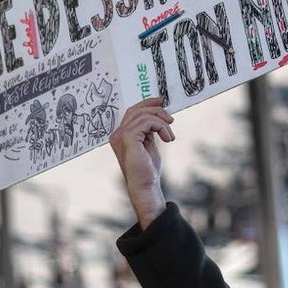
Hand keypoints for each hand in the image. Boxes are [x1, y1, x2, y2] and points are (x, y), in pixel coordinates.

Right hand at [110, 98, 174, 228]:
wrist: (145, 186)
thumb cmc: (147, 170)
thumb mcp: (148, 144)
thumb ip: (148, 130)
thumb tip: (157, 115)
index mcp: (121, 135)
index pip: (132, 112)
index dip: (147, 103)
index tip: (161, 101)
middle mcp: (117, 134)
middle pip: (136, 110)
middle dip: (156, 109)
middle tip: (170, 119)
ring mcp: (120, 136)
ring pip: (144, 115)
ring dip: (162, 122)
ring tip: (170, 136)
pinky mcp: (128, 138)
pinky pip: (147, 122)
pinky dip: (161, 127)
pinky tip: (167, 139)